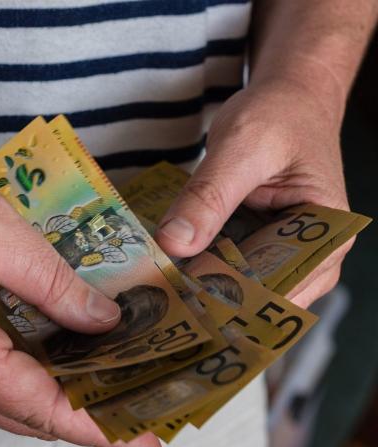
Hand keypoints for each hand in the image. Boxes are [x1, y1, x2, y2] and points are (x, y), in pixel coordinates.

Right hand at [0, 152, 162, 446]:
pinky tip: (75, 365)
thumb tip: (104, 323)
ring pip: (10, 402)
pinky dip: (39, 378)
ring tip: (119, 396)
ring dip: (64, 402)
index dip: (95, 429)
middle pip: (26, 415)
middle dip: (88, 422)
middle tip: (147, 422)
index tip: (146, 446)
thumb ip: (54, 282)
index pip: (36, 404)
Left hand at [155, 78, 351, 307]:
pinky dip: (200, 268)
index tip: (188, 309)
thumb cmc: (280, 115)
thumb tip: (174, 242)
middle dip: (213, 301)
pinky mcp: (256, 245)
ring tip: (157, 295)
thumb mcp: (240, 148)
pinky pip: (228, 266)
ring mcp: (283, 252)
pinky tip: (165, 271)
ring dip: (202, 288)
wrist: (285, 97)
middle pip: (261, 295)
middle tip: (161, 307)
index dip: (236, 302)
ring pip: (242, 286)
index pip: (283, 285)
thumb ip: (208, 196)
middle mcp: (313, 252)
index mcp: (328, 232)